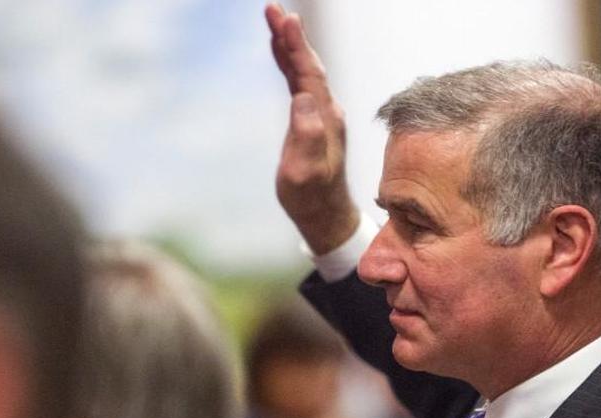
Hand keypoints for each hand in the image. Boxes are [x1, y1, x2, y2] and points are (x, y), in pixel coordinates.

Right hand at [265, 3, 358, 253]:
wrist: (325, 214)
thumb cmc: (311, 197)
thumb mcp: (305, 172)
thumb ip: (307, 138)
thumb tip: (304, 99)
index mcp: (326, 119)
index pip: (310, 74)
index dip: (297, 46)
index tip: (285, 19)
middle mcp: (327, 111)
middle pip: (309, 64)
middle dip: (291, 36)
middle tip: (273, 8)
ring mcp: (322, 114)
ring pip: (305, 70)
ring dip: (290, 44)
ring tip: (274, 17)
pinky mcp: (313, 120)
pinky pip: (300, 82)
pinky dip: (289, 62)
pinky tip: (279, 50)